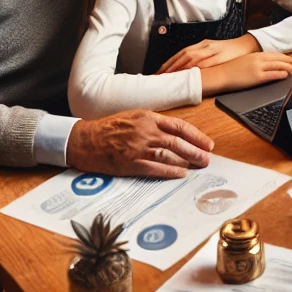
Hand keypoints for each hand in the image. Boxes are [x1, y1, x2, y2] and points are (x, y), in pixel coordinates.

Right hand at [67, 111, 213, 179]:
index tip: (207, 143)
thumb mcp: (134, 117)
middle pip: (178, 142)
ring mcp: (138, 148)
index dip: (196, 136)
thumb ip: (154, 124)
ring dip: (186, 162)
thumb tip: (176, 134)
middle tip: (207, 159)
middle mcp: (146, 131)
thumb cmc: (110, 128)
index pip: (179, 126)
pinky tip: (180, 174)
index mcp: (148, 118)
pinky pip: (155, 168)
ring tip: (197, 166)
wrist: (84, 139)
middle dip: (196, 151)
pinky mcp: (130, 163)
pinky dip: (170, 171)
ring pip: (169, 155)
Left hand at [157, 34, 259, 73]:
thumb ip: (201, 59)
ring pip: (191, 57)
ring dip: (179, 66)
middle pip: (183, 55)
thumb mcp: (212, 53)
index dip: (169, 62)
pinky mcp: (220, 55)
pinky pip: (205, 61)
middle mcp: (204, 45)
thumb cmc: (229, 51)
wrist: (247, 45)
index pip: (181, 53)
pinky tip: (189, 72)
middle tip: (160, 76)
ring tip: (170, 76)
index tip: (159, 72)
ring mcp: (212, 49)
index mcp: (201, 45)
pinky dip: (195, 67)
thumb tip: (186, 70)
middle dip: (170, 65)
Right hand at [200, 51, 291, 95]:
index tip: (289, 59)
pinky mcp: (257, 77)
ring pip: (278, 66)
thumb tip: (265, 63)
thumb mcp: (245, 60)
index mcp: (255, 54)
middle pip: (279, 59)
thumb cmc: (230, 69)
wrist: (220, 75)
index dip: (284, 57)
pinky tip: (286, 75)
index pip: (275, 54)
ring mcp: (258, 68)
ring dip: (288, 68)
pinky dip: (281, 74)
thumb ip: (256, 60)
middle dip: (289, 62)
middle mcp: (258, 59)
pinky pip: (273, 75)